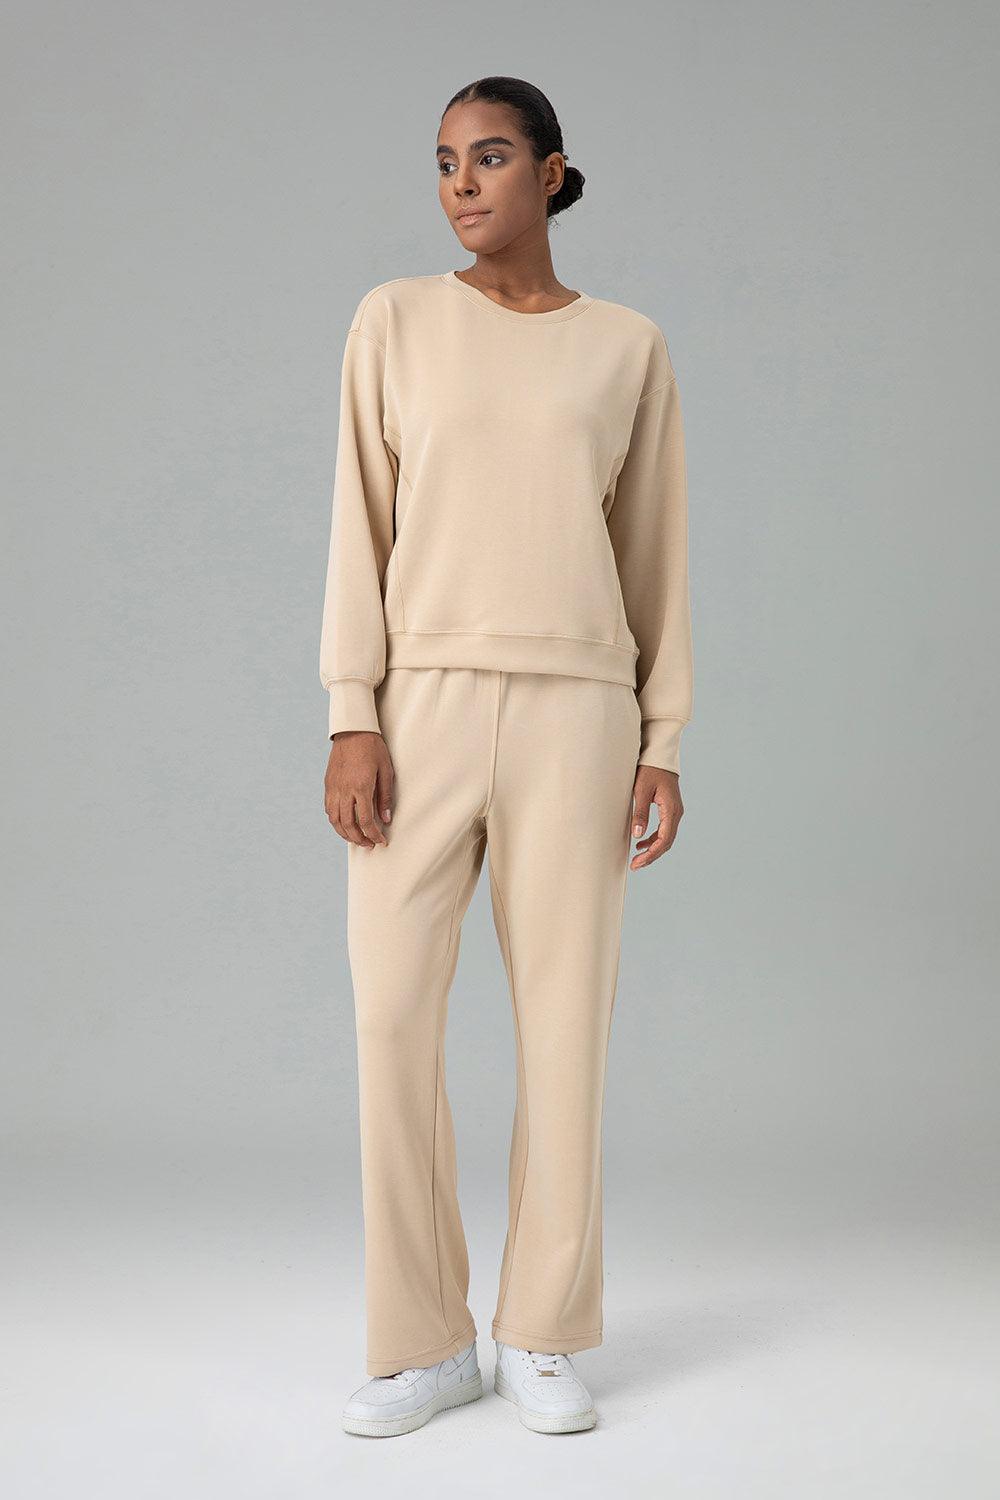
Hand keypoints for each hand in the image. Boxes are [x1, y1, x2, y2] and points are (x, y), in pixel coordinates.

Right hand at [325, 731, 394, 847]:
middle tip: (369, 844)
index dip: (373, 834)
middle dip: (359, 839)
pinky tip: (344, 823)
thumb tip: (386, 819)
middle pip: (348, 825)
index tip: (381, 841)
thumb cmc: (373, 748)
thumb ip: (385, 797)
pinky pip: (328, 809)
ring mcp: (333, 788)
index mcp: (360, 787)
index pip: (365, 820)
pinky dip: (336, 821)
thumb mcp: (386, 771)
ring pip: (335, 820)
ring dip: (345, 834)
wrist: (352, 730)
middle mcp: (344, 790)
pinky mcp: (328, 784)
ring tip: (357, 839)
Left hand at [629, 764, 682, 869]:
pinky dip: (653, 839)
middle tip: (635, 865)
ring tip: (637, 858)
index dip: (651, 854)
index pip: (664, 840)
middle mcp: (676, 813)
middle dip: (651, 855)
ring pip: (666, 837)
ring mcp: (674, 811)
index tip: (638, 862)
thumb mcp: (641, 790)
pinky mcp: (669, 809)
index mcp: (671, 810)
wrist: (659, 755)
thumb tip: (638, 835)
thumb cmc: (650, 770)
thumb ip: (640, 813)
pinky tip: (641, 842)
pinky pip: (664, 829)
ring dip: (652, 849)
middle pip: (666, 842)